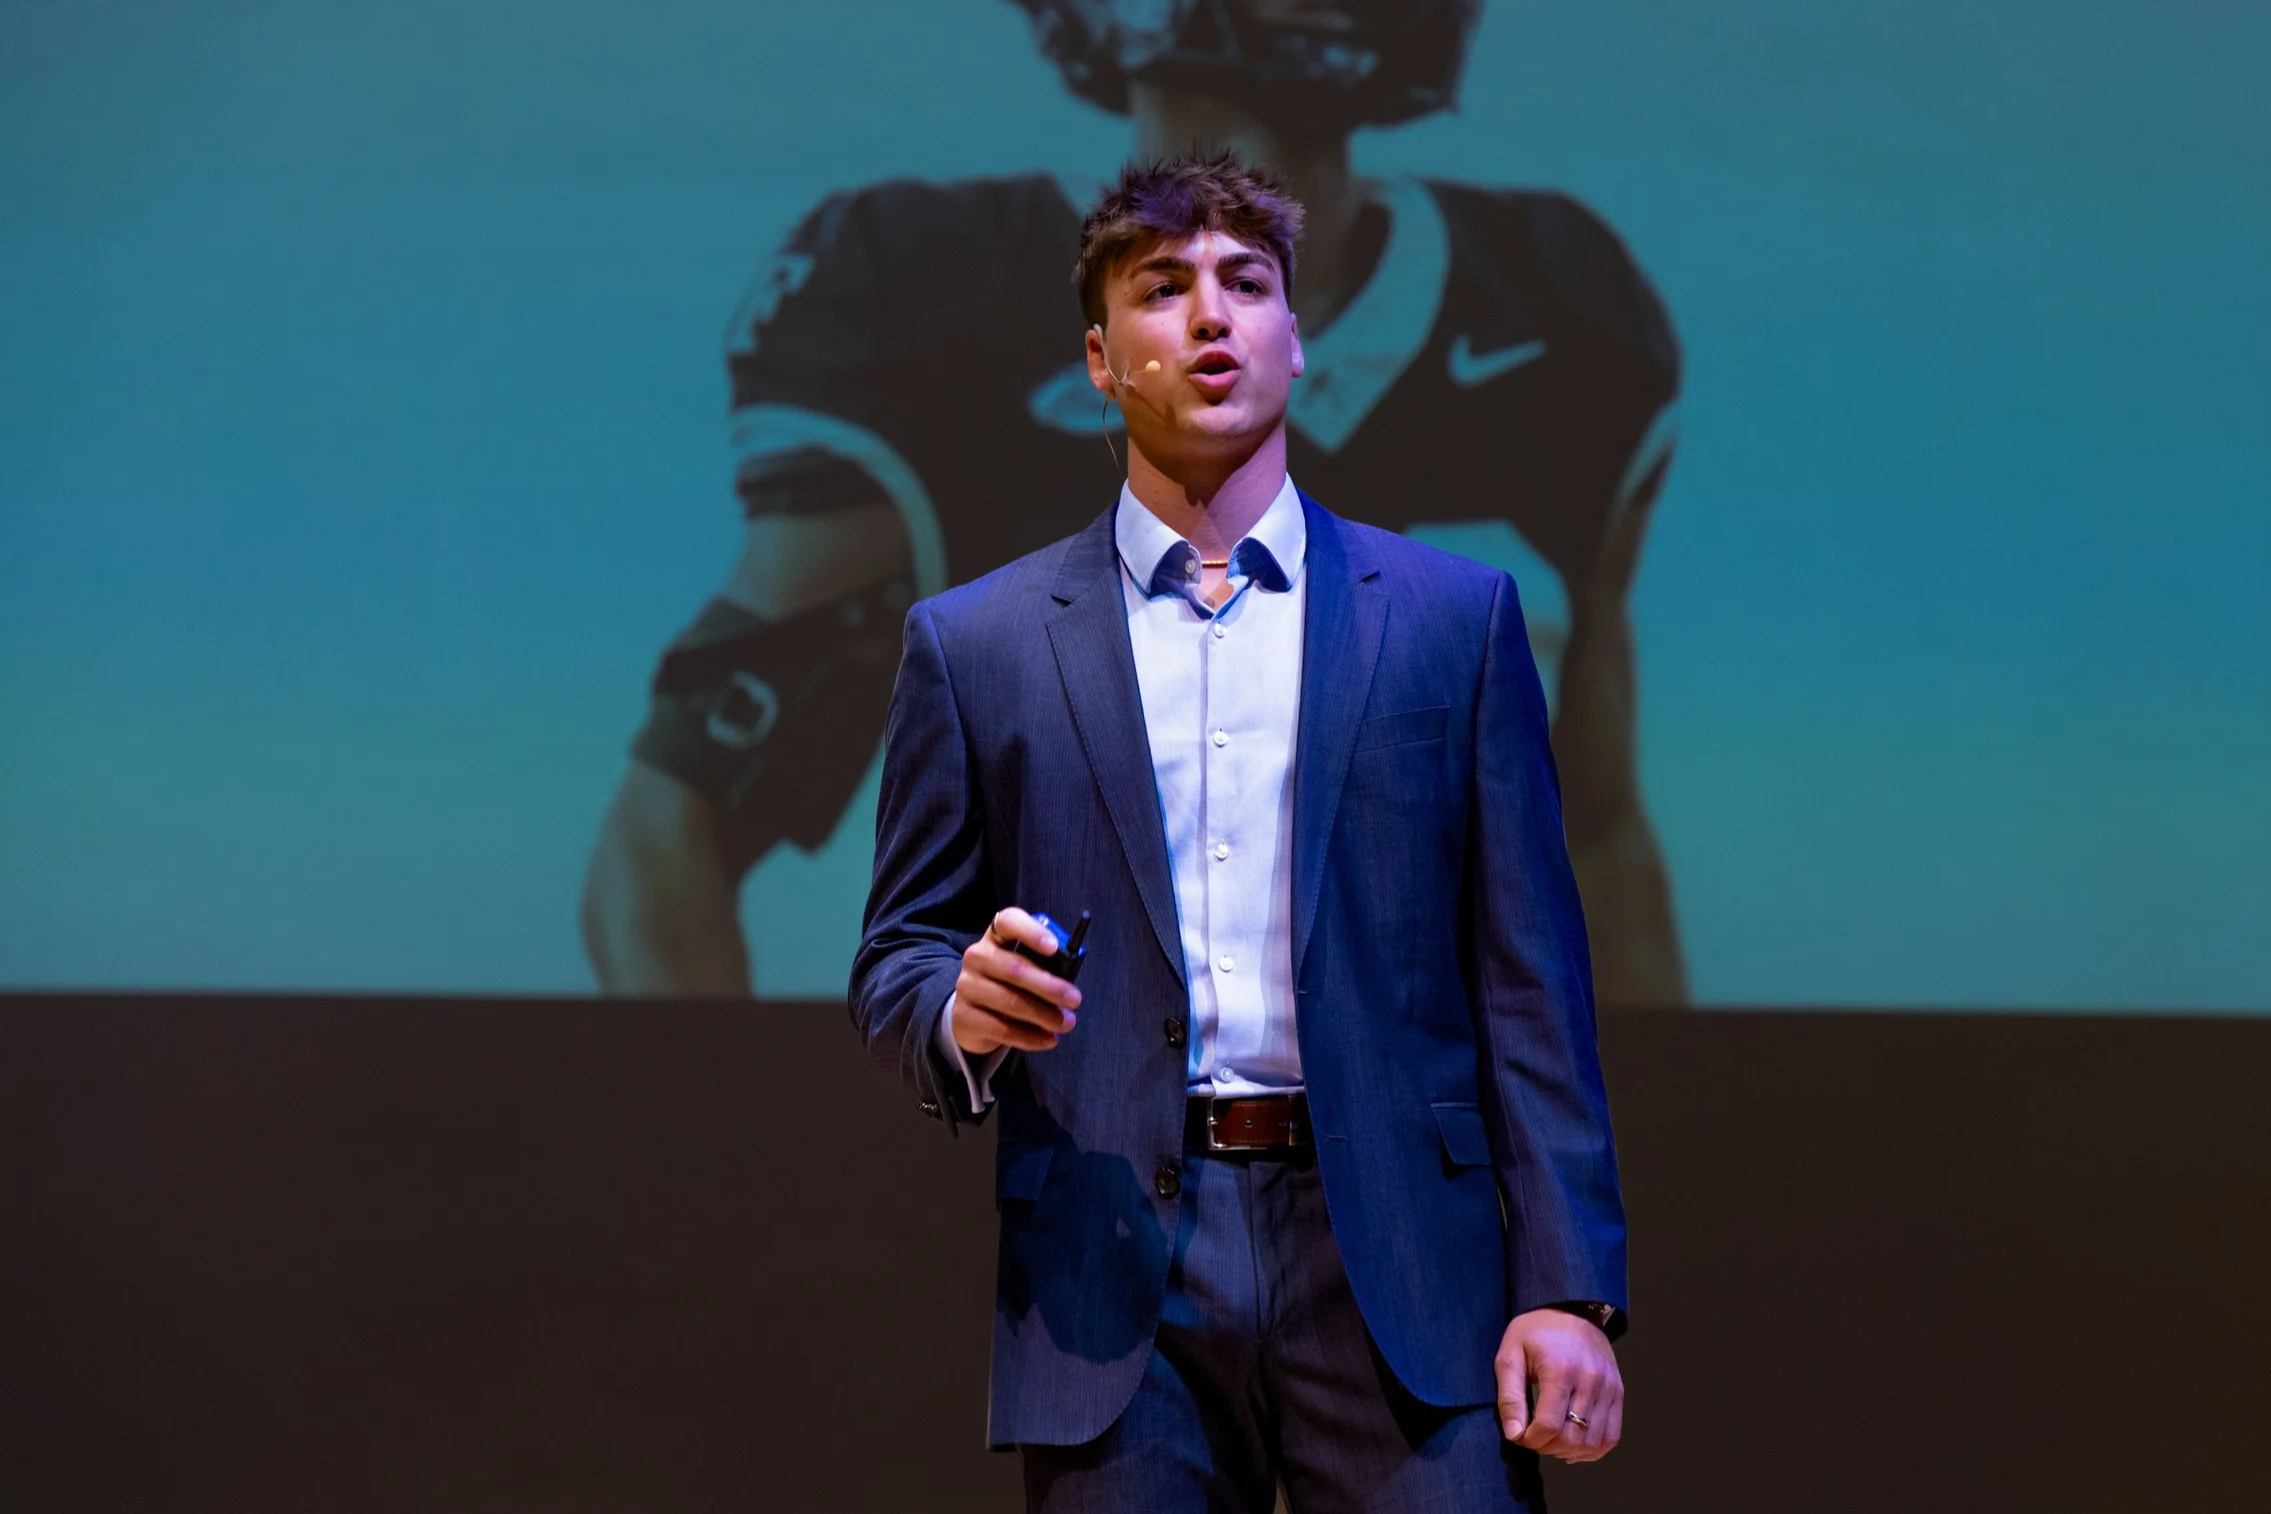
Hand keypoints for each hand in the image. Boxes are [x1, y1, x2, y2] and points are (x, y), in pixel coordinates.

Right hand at [951, 907, 1081, 1056]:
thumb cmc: (1010, 984)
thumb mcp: (1025, 968)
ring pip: (1010, 1001)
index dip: (1031, 932)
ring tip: (1067, 1023)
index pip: (1008, 922)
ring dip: (1044, 1015)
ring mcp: (967, 986)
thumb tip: (1069, 986)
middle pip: (1013, 968)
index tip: (1054, 947)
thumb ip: (1044, 968)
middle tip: (1075, 999)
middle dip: (1049, 985)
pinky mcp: (964, 1016)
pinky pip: (1002, 1029)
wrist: (972, 1013)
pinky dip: (1030, 1037)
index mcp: (995, 937)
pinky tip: (1048, 1040)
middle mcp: (977, 957)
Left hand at [1496, 1308, 1623, 1463]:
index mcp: (1560, 1369)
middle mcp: (1590, 1380)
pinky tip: (1574, 1443)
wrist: (1571, 1309)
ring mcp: (1608, 1388)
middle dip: (1547, 1447)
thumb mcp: (1510, 1356)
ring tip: (1552, 1439)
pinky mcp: (1618, 1393)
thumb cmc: (1535, 1332)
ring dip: (1569, 1451)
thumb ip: (1510, 1397)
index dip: (1530, 1439)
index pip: (1549, 1425)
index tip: (1520, 1434)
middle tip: (1533, 1436)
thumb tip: (1514, 1434)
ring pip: (1593, 1442)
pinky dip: (1592, 1449)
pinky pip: (1611, 1436)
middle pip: (1572, 1437)